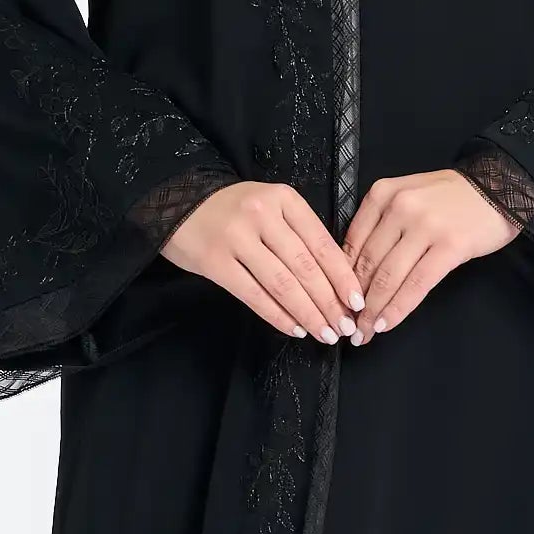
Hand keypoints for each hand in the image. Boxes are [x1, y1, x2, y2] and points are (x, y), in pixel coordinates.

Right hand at [160, 181, 365, 342]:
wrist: (175, 201)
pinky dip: (277, 315)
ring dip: (307, 314)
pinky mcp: (215, 262)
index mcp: (284, 200)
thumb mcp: (271, 207)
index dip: (343, 278)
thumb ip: (299, 235)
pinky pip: (254, 295)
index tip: (358, 303)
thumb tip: (335, 281)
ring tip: (324, 334)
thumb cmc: (233, 210)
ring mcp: (237, 238)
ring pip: (282, 284)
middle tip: (344, 328)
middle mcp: (262, 215)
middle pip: (305, 268)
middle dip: (329, 303)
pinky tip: (294, 329)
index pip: (322, 244)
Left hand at [343, 169, 519, 341]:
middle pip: (368, 264)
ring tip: (365, 332)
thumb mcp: (408, 198)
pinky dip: (398, 308)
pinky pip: (417, 284)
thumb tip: (357, 273)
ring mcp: (425, 226)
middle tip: (348, 326)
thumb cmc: (453, 198)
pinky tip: (387, 324)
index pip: (353, 243)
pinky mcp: (449, 246)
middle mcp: (400, 208)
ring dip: (373, 311)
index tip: (339, 303)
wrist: (499, 187)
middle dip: (355, 301)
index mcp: (383, 195)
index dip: (342, 279)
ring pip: (388, 277)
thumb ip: (382, 225)